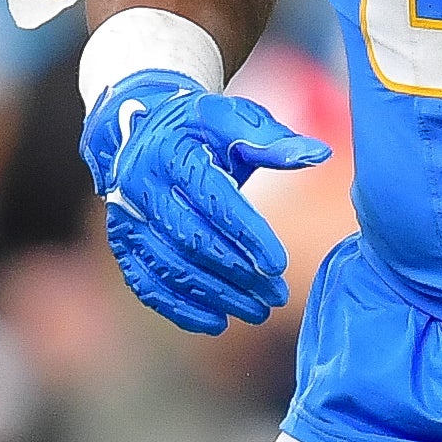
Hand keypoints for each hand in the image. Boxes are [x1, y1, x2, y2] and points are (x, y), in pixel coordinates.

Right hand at [82, 68, 327, 334]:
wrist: (139, 130)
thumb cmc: (199, 128)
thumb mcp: (232, 119)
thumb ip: (273, 139)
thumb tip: (318, 155)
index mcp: (171, 151)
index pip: (212, 199)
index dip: (246, 234)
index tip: (278, 264)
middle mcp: (141, 185)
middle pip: (191, 239)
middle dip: (236, 273)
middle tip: (276, 296)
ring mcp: (128, 217)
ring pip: (171, 267)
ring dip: (215, 295)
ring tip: (257, 311)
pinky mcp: (123, 243)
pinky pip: (146, 283)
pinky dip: (179, 308)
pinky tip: (216, 322)